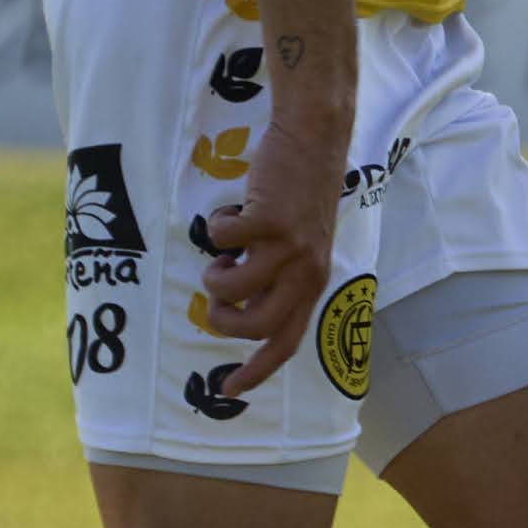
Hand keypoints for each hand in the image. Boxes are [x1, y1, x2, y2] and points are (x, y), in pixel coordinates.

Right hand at [194, 90, 356, 393]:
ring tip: (222, 255)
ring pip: (233, 287)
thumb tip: (240, 304)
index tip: (230, 390)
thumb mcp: (302, 245)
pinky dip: (216, 227)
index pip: (286, 342)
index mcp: (313, 283)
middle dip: (223, 320)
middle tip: (215, 300)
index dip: (257, 370)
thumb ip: (279, 276)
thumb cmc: (301, 191)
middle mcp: (305, 271)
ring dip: (214, 276)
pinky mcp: (269, 218)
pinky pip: (222, 237)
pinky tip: (234, 212)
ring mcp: (288, 245)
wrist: (313, 138)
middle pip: (255, 326)